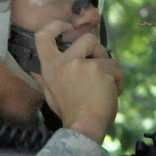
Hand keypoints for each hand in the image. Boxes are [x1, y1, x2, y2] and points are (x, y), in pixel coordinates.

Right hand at [35, 24, 122, 142]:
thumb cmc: (70, 114)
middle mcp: (63, 63)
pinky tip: (114, 94)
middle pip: (87, 39)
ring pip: (106, 57)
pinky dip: (118, 82)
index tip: (67, 27)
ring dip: (110, 71)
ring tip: (107, 89)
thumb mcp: (51, 95)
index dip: (55, 26)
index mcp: (49, 68)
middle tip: (102, 66)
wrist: (84, 128)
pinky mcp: (100, 69)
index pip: (42, 36)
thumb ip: (48, 79)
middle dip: (99, 50)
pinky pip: (116, 69)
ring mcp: (82, 64)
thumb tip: (37, 72)